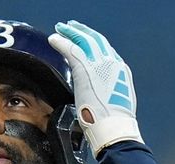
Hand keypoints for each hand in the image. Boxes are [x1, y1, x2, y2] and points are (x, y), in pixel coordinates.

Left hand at [48, 21, 142, 156]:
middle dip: (82, 31)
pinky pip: (71, 50)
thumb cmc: (113, 122)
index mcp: (121, 71)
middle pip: (96, 40)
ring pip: (84, 41)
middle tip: (71, 27)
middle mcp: (113, 63)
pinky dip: (62, 42)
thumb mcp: (116, 102)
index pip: (106, 50)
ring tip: (61, 28)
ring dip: (71, 32)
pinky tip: (54, 39)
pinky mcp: (85, 69)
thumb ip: (108, 93)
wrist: (114, 126)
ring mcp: (100, 64)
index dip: (94, 42)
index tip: (86, 39)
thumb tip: (100, 97)